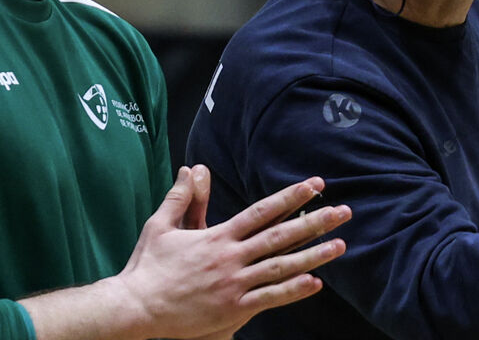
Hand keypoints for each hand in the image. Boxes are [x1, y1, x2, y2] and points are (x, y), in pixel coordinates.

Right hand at [116, 166, 351, 338]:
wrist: (136, 307)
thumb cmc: (147, 267)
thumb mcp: (162, 225)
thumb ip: (182, 197)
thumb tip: (192, 168)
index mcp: (217, 237)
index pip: (262, 211)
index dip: (291, 197)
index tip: (315, 185)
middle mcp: (230, 258)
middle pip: (281, 236)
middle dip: (315, 222)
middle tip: (343, 212)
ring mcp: (234, 284)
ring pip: (281, 267)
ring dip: (314, 255)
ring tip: (340, 244)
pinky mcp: (232, 309)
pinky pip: (268, 298)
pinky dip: (293, 291)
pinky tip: (316, 282)